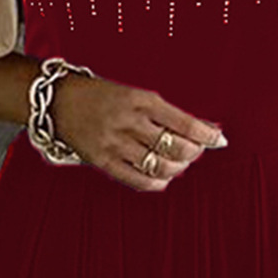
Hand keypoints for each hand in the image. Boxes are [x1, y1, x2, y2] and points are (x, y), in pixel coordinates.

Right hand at [51, 71, 226, 191]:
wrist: (59, 101)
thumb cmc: (102, 96)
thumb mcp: (135, 95)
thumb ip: (165, 113)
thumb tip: (202, 128)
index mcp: (141, 100)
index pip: (184, 122)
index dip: (207, 135)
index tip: (219, 139)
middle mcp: (129, 121)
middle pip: (176, 147)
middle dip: (193, 152)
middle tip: (196, 151)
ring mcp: (115, 143)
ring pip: (160, 165)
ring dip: (177, 168)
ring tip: (179, 163)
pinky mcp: (102, 161)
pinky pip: (138, 179)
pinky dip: (157, 182)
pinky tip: (162, 177)